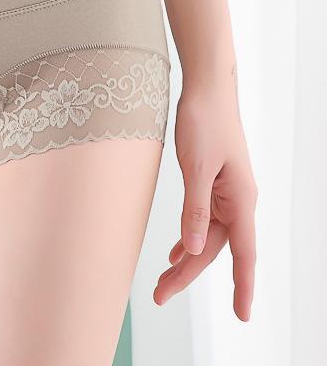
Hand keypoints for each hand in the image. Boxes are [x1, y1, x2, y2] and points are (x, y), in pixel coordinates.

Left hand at [153, 73, 257, 320]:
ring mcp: (224, 191)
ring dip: (184, 257)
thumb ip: (195, 209)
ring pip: (205, 235)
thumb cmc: (204, 121)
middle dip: (188, 274)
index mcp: (241, 199)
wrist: (207, 88)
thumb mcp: (195, 166)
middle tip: (159, 296)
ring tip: (161, 282)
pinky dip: (186, 236)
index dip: (242, 285)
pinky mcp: (211, 181)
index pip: (243, 253)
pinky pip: (201, 218)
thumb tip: (192, 249)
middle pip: (214, 248)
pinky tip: (175, 250)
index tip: (241, 315)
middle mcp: (237, 200)